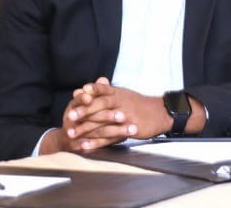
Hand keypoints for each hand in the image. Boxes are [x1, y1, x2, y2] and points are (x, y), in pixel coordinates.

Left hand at [40, 77, 171, 153]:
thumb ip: (106, 91)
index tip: (79, 93)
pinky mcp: (128, 130)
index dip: (92, 90)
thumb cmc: (139, 104)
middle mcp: (122, 103)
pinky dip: (97, 142)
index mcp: (119, 94)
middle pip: (102, 105)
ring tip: (72, 134)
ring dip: (86, 129)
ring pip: (103, 122)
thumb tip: (91, 84)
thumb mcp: (124, 94)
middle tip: (69, 117)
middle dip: (84, 111)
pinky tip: (86, 145)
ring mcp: (126, 116)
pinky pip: (110, 137)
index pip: (104, 89)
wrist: (161, 113)